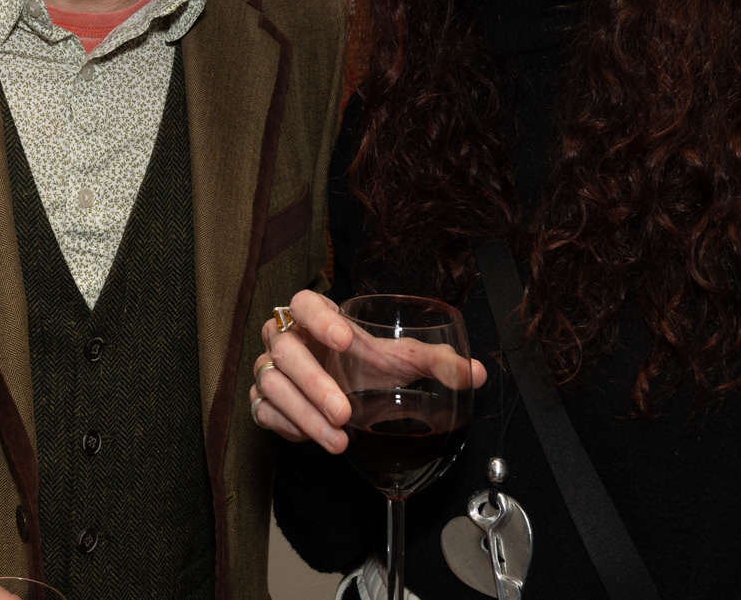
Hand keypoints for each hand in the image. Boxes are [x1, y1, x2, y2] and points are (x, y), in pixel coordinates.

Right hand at [249, 290, 486, 452]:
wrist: (343, 397)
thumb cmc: (367, 367)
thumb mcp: (402, 361)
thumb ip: (437, 362)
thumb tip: (476, 373)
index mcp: (315, 317)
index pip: (304, 303)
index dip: (319, 318)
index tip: (344, 339)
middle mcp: (286, 338)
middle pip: (286, 350)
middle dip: (314, 382)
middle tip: (344, 410)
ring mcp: (270, 370)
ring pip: (272, 384)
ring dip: (304, 413)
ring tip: (338, 438)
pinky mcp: (264, 401)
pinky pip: (264, 412)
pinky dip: (290, 427)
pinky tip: (318, 439)